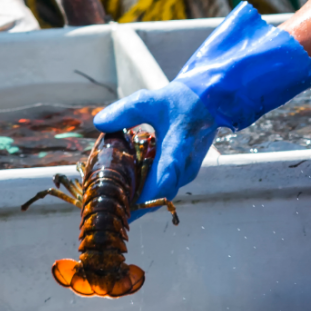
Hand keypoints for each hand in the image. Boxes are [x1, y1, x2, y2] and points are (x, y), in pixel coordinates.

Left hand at [94, 83, 217, 220]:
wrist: (211, 102)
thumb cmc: (183, 101)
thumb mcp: (150, 101)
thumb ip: (124, 112)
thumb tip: (99, 123)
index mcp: (178, 150)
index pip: (162, 181)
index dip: (142, 198)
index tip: (122, 209)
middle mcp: (186, 168)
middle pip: (158, 195)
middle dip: (134, 204)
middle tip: (107, 208)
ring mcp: (187, 172)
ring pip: (161, 193)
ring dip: (139, 198)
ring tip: (113, 200)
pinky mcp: (184, 172)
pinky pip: (164, 187)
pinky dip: (146, 190)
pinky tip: (127, 187)